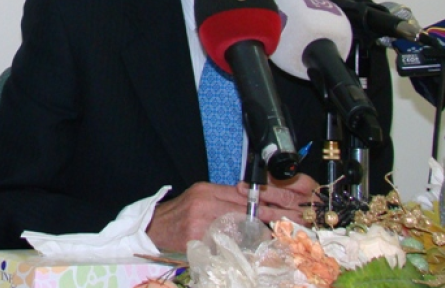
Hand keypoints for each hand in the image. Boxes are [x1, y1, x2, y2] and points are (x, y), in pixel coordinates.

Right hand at [148, 174, 319, 252]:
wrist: (152, 230)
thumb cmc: (178, 214)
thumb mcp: (199, 197)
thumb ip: (224, 199)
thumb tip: (252, 203)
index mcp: (207, 191)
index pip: (244, 194)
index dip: (269, 200)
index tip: (289, 205)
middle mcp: (205, 204)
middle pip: (245, 212)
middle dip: (271, 219)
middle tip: (292, 223)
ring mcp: (201, 224)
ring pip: (239, 230)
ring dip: (258, 237)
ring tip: (274, 240)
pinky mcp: (198, 241)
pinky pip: (225, 246)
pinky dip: (240, 250)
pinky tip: (250, 254)